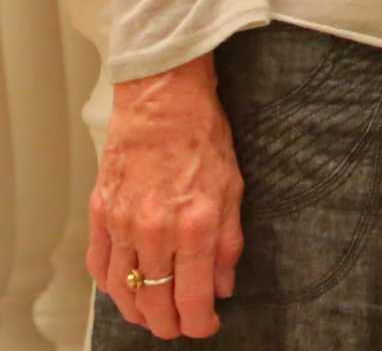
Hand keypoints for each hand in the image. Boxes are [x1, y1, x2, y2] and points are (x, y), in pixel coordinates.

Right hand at [89, 57, 243, 339]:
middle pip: (154, 300)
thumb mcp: (234, 187)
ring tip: (153, 317)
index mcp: (195, 224)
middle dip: (169, 323)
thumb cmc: (202, 137)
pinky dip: (111, 285)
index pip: (194, 294)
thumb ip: (229, 240)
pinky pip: (100, 265)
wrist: (162, 102)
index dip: (200, 321)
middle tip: (180, 327)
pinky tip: (124, 290)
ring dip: (138, 311)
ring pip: (123, 290)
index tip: (207, 326)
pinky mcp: (100, 214)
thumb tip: (225, 283)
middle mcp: (155, 230)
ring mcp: (122, 224)